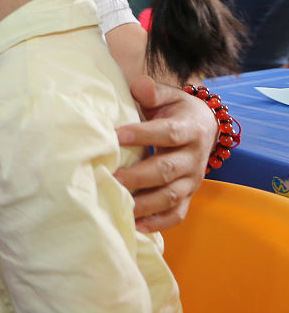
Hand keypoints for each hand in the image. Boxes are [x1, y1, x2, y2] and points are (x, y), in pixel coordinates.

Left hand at [114, 76, 214, 231]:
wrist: (202, 127)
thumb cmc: (173, 110)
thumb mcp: (168, 96)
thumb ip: (152, 92)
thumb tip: (140, 86)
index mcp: (189, 129)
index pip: (168, 133)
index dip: (144, 134)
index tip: (116, 135)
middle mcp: (193, 158)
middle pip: (167, 170)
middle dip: (138, 176)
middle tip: (110, 178)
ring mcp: (192, 181)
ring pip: (171, 196)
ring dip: (144, 203)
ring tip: (118, 204)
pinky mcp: (188, 197)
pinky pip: (177, 215)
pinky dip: (158, 223)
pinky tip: (135, 227)